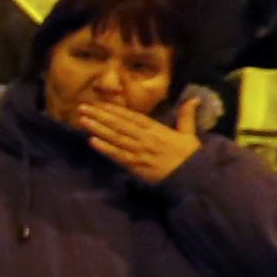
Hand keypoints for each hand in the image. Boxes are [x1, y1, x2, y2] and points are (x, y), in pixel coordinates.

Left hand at [74, 102, 196, 184]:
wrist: (192, 177)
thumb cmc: (189, 155)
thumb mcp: (188, 133)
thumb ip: (186, 115)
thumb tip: (194, 98)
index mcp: (156, 129)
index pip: (133, 117)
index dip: (116, 110)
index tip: (101, 103)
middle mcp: (145, 138)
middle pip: (119, 125)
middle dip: (100, 116)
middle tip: (82, 107)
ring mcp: (139, 152)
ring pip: (115, 138)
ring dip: (98, 129)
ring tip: (82, 120)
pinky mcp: (136, 166)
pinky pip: (118, 155)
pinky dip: (105, 148)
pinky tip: (92, 141)